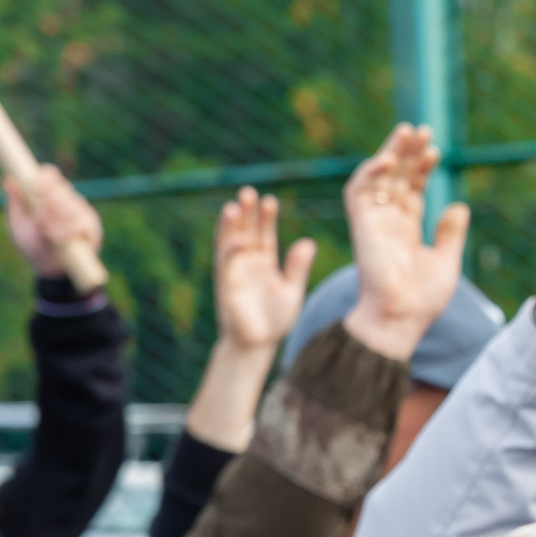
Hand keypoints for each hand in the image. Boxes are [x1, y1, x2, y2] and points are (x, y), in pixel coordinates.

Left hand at [4, 164, 104, 281]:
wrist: (48, 269)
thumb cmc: (31, 243)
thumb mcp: (19, 223)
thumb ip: (16, 201)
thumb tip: (8, 178)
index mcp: (47, 192)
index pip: (50, 174)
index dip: (45, 178)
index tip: (37, 188)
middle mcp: (66, 198)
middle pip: (62, 188)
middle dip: (49, 205)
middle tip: (39, 221)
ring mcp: (81, 212)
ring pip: (72, 206)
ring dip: (58, 222)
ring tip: (49, 236)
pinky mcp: (92, 227)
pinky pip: (84, 222)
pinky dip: (71, 231)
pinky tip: (62, 241)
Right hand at [214, 187, 318, 353]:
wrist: (259, 345)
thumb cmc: (275, 319)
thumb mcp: (292, 290)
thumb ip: (298, 268)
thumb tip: (308, 242)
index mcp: (264, 262)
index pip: (265, 233)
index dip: (266, 217)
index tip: (271, 200)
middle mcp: (247, 263)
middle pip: (246, 232)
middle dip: (247, 213)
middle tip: (249, 191)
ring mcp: (235, 273)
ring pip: (231, 243)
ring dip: (231, 226)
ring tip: (234, 205)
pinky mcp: (227, 286)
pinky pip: (227, 267)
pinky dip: (232, 253)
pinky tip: (240, 241)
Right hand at [341, 124, 470, 361]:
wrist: (401, 319)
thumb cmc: (422, 300)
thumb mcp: (446, 261)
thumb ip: (450, 233)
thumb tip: (459, 204)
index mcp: (406, 229)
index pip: (412, 188)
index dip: (422, 168)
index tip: (436, 151)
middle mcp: (388, 221)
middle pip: (395, 176)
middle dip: (407, 152)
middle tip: (422, 129)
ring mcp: (373, 222)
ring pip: (377, 177)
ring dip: (390, 153)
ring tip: (408, 132)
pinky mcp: (361, 226)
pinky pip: (358, 191)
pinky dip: (369, 172)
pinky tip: (389, 159)